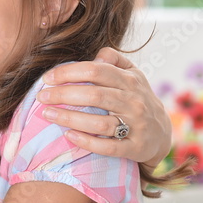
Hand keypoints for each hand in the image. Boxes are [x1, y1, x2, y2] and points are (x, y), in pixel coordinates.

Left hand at [38, 47, 171, 166]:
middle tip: (41, 96)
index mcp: (130, 81)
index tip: (47, 78)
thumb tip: (95, 55)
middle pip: (94, 95)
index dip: (68, 72)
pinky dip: (87, 141)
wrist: (161, 133)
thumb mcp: (132, 74)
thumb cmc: (136, 98)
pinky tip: (68, 135)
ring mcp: (136, 126)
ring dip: (69, 118)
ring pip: (100, 122)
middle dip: (63, 95)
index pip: (95, 71)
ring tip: (47, 114)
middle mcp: (134, 102)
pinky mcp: (135, 148)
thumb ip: (114, 60)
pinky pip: (109, 147)